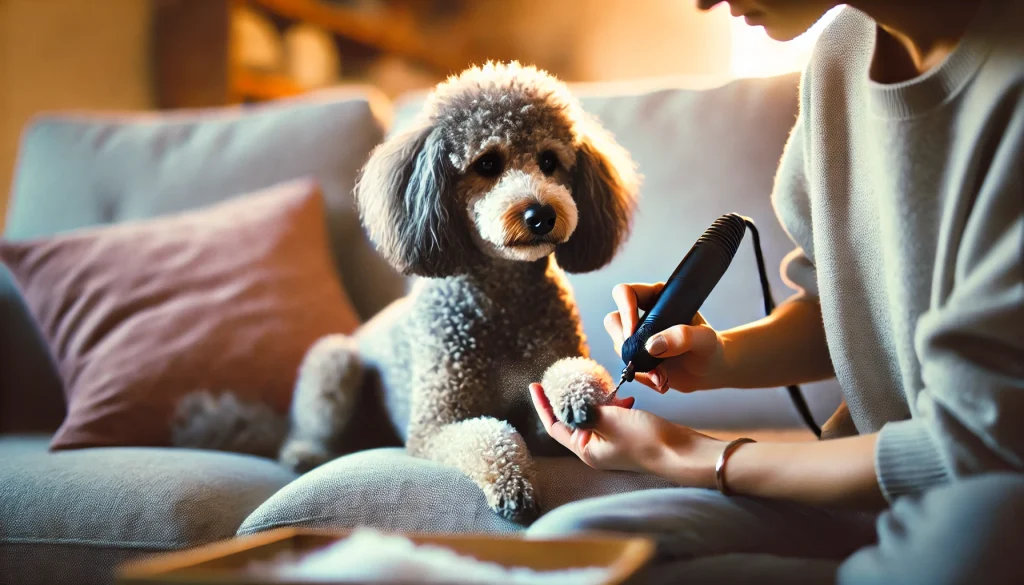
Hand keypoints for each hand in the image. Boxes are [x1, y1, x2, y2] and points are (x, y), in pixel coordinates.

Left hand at [530, 383, 721, 486]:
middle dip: (572, 398)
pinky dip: (614, 404)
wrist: (680, 450)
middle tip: (569, 377)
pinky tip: (624, 397)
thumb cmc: (644, 439)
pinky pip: (612, 416)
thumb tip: (569, 404)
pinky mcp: (627, 436)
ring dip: (596, 399)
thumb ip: (585, 411)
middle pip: (573, 419)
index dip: (543, 405)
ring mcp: (612, 443)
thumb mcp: (609, 420)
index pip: (554, 426)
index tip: (535, 385)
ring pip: (595, 415)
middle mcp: (596, 449)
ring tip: (600, 385)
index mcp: (586, 450)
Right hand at [604, 283, 728, 393]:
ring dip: (638, 365)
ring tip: (662, 376)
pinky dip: (643, 378)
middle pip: (613, 320)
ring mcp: (637, 337)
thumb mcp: (704, 340)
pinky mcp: (636, 356)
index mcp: (657, 298)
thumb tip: (652, 345)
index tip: (634, 333)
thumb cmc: (710, 348)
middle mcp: (642, 315)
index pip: (626, 293)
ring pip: (619, 346)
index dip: (624, 310)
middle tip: (644, 357)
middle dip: (625, 343)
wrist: (709, 370)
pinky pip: (627, 366)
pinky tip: (662, 380)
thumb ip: (683, 337)